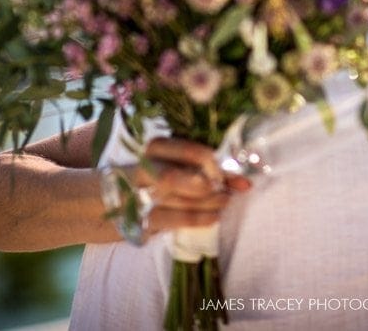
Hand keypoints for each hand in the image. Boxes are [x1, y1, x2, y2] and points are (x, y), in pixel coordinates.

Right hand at [114, 137, 251, 235]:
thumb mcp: (182, 162)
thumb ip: (208, 167)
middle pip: (174, 177)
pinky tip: (214, 216)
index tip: (230, 174)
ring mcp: (139, 194)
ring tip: (225, 202)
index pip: (187, 150)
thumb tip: (243, 181)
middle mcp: (144, 168)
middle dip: (206, 186)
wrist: (123, 199)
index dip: (212, 163)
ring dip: (207, 203)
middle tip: (227, 191)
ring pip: (175, 200)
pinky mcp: (141, 218)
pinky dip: (198, 218)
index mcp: (156, 147)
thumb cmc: (164, 174)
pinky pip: (172, 219)